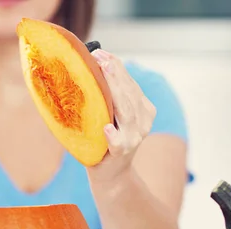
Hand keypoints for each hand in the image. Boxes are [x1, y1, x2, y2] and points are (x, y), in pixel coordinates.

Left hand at [89, 50, 156, 179]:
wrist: (111, 175)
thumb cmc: (105, 140)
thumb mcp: (110, 115)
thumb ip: (107, 96)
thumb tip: (87, 68)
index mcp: (143, 108)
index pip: (130, 83)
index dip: (116, 66)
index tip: (99, 52)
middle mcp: (143, 121)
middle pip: (129, 94)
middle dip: (114, 74)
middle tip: (98, 58)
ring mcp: (135, 137)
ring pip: (127, 112)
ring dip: (114, 93)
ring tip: (102, 77)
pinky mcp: (122, 153)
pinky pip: (119, 142)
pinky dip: (113, 135)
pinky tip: (106, 128)